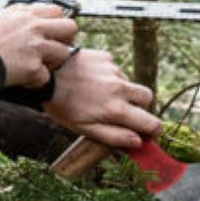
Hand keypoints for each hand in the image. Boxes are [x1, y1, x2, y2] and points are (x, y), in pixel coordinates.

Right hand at [0, 3, 78, 88]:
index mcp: (20, 13)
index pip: (54, 10)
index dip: (55, 22)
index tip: (49, 32)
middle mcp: (32, 26)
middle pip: (70, 27)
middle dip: (65, 40)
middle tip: (53, 49)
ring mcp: (35, 46)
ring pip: (64, 53)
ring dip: (52, 63)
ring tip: (37, 67)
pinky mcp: (33, 66)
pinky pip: (45, 78)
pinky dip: (35, 82)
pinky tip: (23, 80)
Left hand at [44, 49, 160, 149]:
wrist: (46, 76)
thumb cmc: (63, 106)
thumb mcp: (85, 129)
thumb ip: (114, 136)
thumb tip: (138, 142)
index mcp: (116, 109)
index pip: (151, 122)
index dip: (153, 129)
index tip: (149, 132)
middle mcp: (120, 88)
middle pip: (147, 97)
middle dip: (142, 106)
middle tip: (126, 111)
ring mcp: (114, 70)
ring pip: (129, 83)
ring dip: (121, 91)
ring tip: (98, 94)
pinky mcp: (106, 57)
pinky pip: (116, 70)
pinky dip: (109, 76)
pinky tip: (91, 80)